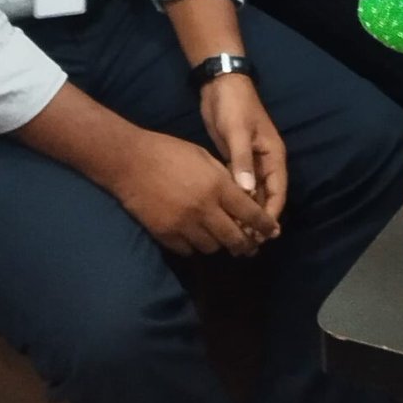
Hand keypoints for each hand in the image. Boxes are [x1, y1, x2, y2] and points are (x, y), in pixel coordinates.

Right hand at [112, 127, 279, 257]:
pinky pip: (188, 250)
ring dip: (219, 244)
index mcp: (217, 186)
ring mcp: (184, 225)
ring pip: (212, 248)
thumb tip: (241, 196)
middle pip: (234, 238)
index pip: (250, 213)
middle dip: (245, 244)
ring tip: (219, 238)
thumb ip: (224, 178)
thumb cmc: (169, 151)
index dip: (264, 225)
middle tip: (249, 246)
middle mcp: (204, 209)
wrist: (129, 162)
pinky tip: (194, 236)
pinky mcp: (166, 235)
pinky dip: (195, 245)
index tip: (272, 233)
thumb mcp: (204, 157)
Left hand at [200, 74, 287, 223]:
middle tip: (246, 245)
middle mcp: (265, 163)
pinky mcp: (236, 161)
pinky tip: (225, 217)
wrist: (221, 85)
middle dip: (259, 221)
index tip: (261, 235)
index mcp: (274, 156)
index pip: (278, 192)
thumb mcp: (238, 132)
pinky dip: (236, 203)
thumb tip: (246, 193)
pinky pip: (240, 188)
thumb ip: (241, 161)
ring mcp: (251, 163)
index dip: (271, 215)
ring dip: (247, 215)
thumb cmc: (234, 106)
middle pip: (266, 198)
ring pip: (253, 195)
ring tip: (235, 238)